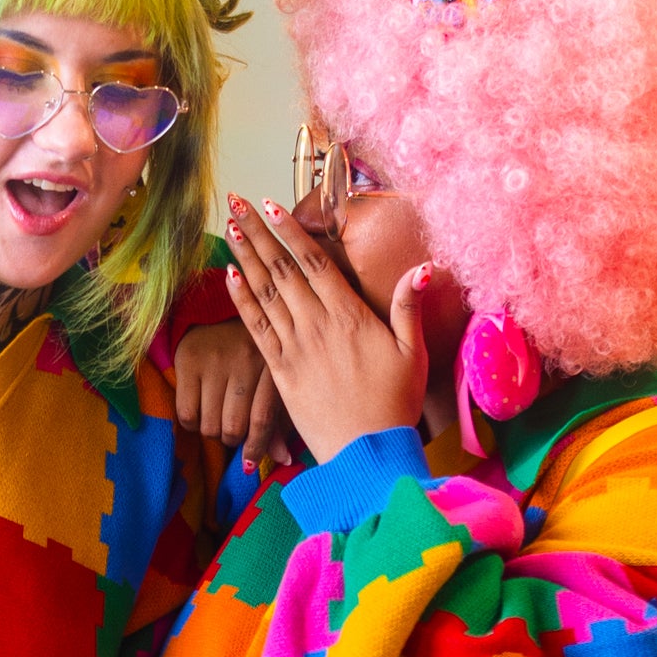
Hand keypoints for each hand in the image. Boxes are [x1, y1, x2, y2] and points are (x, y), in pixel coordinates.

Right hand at [173, 319, 292, 474]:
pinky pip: (187, 414)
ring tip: (216, 416)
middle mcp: (246, 360)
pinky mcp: (188, 360)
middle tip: (231, 430)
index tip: (249, 464)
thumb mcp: (270, 384)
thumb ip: (276, 423)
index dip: (256, 448)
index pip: (263, 419)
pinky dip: (192, 422)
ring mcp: (216, 359)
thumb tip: (284, 460)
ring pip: (210, 425)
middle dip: (231, 439)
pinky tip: (200, 409)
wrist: (217, 313)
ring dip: (211, 431)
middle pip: (233, 428)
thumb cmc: (251, 358)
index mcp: (273, 366)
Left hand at [224, 194, 431, 466]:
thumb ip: (410, 306)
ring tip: (230, 226)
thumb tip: (427, 267)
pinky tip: (229, 276)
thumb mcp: (413, 352)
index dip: (291, 231)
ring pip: (266, 293)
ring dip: (246, 257)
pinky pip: (256, 328)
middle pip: (283, 269)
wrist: (367, 453)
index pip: (314, 262)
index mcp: (350, 315)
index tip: (272, 205)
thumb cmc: (394, 403)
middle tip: (238, 202)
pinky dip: (241, 300)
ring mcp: (295, 347)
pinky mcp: (280, 371)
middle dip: (259, 233)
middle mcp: (317, 325)